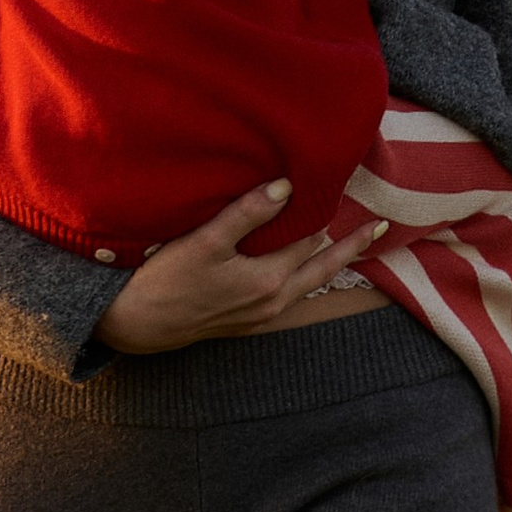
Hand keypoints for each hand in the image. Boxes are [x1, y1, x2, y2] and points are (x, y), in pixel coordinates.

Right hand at [95, 182, 388, 352]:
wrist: (134, 324)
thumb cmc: (165, 280)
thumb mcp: (205, 242)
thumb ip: (247, 215)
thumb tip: (287, 187)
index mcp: (268, 281)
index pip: (311, 240)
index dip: (328, 213)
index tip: (350, 192)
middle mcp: (273, 303)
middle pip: (323, 268)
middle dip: (349, 246)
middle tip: (377, 227)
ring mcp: (261, 315)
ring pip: (307, 283)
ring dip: (328, 262)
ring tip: (349, 244)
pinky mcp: (246, 321)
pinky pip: (289, 293)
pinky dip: (304, 275)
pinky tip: (300, 265)